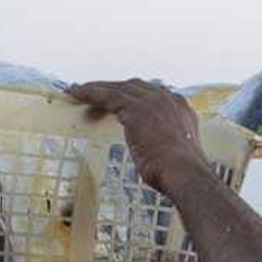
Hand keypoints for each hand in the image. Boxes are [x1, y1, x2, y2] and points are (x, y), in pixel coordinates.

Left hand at [66, 80, 209, 193]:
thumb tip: (154, 156)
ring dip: (98, 88)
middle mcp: (167, 100)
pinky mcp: (136, 110)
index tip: (124, 98)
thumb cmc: (182, 174)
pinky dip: (90, 93)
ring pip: (119, 89)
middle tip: (98, 91)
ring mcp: (152, 103)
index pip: (154, 95)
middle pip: (135, 86)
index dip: (136, 95)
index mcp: (181, 109)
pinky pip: (107, 96)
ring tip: (79, 90)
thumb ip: (165, 146)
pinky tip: (76, 93)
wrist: (185, 174)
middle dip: (115, 87)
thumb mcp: (177, 155)